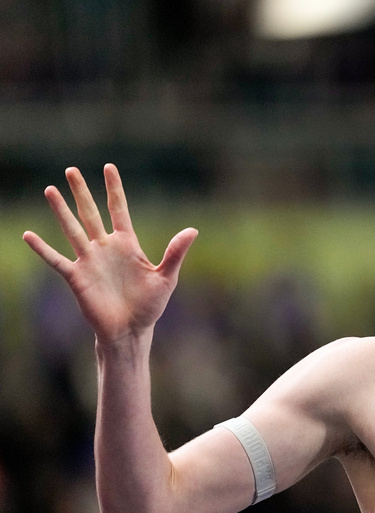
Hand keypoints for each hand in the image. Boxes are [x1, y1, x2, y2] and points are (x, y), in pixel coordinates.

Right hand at [22, 164, 197, 345]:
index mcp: (127, 244)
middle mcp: (105, 247)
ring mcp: (89, 260)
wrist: (131, 330)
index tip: (109, 167)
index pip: (118, 209)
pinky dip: (43, 249)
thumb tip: (193, 230)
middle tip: (71, 169)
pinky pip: (56, 260)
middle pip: (90, 213)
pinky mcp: (77, 277)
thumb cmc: (150, 305)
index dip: (114, 189)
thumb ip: (176, 253)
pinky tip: (28, 235)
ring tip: (51, 190)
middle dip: (82, 192)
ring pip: (72, 229)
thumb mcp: (166, 277)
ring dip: (61, 211)